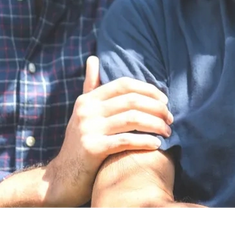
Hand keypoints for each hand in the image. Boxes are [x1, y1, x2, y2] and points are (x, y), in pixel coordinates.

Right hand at [43, 57, 172, 207]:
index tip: (165, 100)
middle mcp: (86, 111)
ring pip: (133, 119)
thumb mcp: (84, 112)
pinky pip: (126, 140)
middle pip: (133, 101)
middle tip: (170, 119)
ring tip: (168, 132)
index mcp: (88, 99)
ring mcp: (88, 129)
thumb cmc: (82, 140)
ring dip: (156, 125)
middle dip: (157, 109)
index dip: (149, 90)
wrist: (63, 176)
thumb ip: (91, 86)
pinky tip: (156, 144)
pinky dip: (145, 141)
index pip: (125, 84)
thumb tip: (93, 58)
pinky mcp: (91, 149)